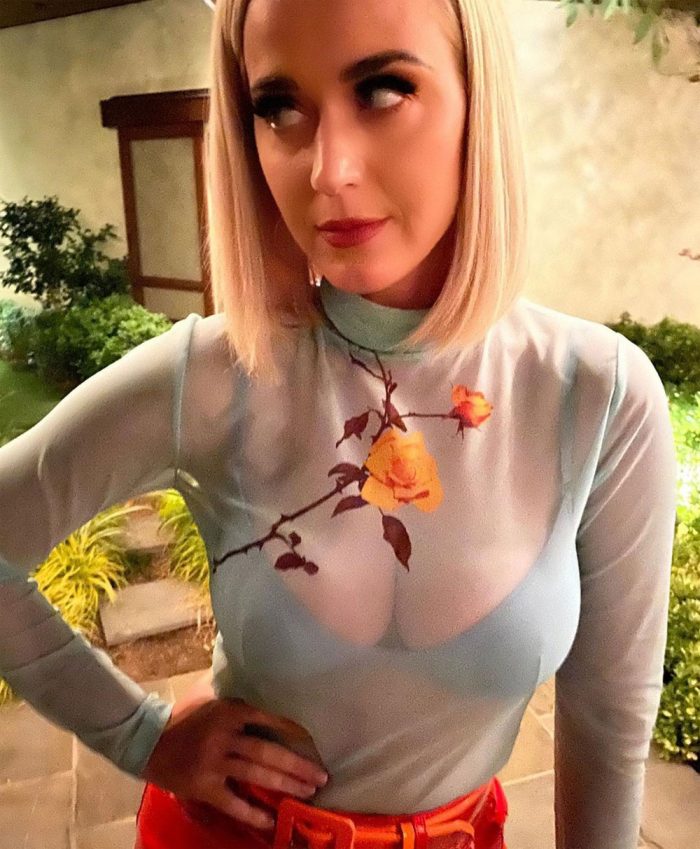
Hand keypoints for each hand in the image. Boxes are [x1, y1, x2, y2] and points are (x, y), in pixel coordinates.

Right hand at [142, 680, 328, 830]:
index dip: (292, 731)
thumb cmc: (186, 719)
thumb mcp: (213, 702)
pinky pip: (233, 802)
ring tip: (308, 791)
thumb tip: (273, 698)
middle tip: (322, 775)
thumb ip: (240, 704)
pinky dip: (252, 812)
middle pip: (268, 751)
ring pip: (257, 774)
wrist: (149, 741)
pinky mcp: (204, 786)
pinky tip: (271, 819)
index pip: (268, 719)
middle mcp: (223, 735)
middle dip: (298, 765)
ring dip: (285, 784)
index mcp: (229, 711)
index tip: (314, 741)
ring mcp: (213, 762)